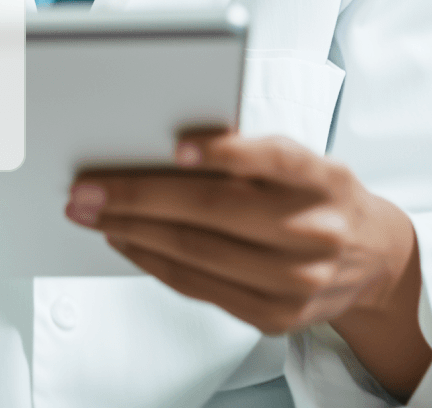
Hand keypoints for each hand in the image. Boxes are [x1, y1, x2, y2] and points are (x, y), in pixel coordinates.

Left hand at [66, 132, 430, 400]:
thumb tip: (165, 145)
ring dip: (133, 231)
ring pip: (198, 253)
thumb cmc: (318, 193)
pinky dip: (153, 261)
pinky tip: (124, 240)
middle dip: (140, 197)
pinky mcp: (275, 315)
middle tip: (87, 187)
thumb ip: (250, 152)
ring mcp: (297, 280)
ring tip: (91, 211)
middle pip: (216, 211)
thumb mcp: (303, 160)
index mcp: (322, 178)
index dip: (227, 153)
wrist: (373, 258)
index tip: (177, 146)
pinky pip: (200, 286)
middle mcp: (314, 230)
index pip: (276, 159)